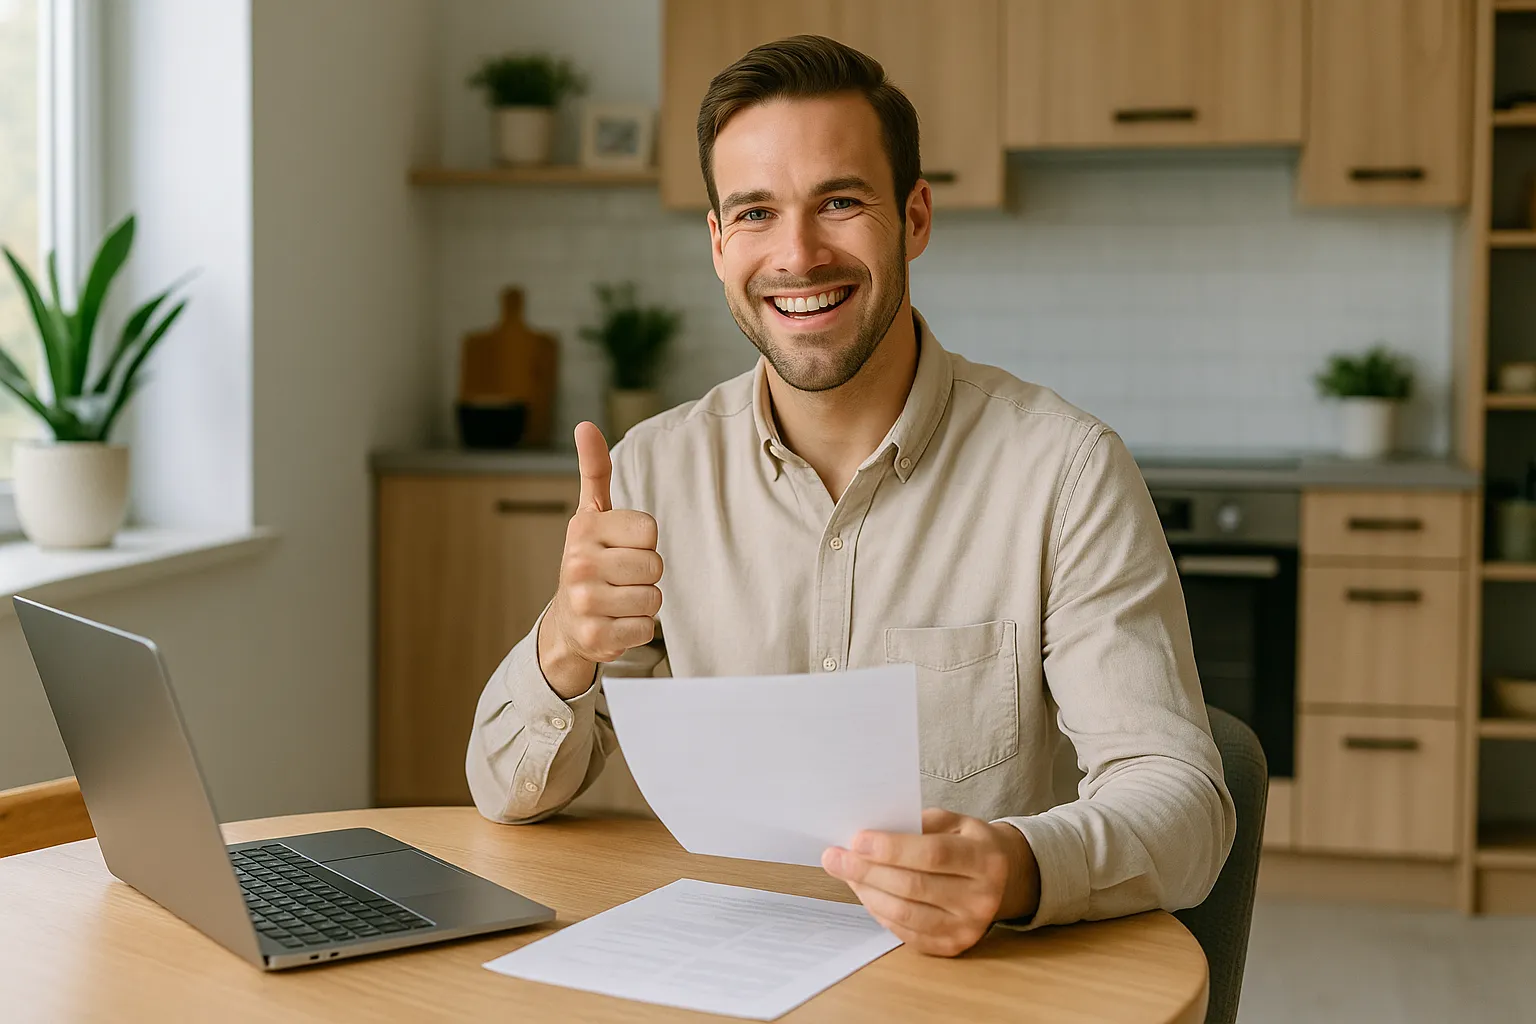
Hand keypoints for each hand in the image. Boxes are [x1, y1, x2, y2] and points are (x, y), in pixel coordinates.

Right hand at [537, 422, 662, 698]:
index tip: (622, 547)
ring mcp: (584, 602)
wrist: (567, 622)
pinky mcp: (595, 637)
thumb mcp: (591, 514)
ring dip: (644, 603)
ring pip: (654, 598)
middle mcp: (579, 563)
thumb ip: (594, 470)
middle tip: (621, 578)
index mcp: (584, 528)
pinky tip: (616, 623)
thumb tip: (586, 425)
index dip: (644, 542)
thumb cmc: (590, 561)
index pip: (649, 530)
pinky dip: (638, 629)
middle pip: (654, 565)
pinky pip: (646, 628)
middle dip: (646, 575)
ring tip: (618, 600)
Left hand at [821, 808, 1040, 956]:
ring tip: (845, 874)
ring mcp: (969, 927)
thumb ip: (917, 825)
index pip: (933, 854)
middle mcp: (982, 898)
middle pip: (914, 886)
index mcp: (986, 859)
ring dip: (868, 893)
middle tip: (835, 857)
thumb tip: (868, 836)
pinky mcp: (954, 946)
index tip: (857, 840)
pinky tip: (866, 893)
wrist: (1004, 878)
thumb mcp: (954, 822)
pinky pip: (907, 933)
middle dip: (867, 871)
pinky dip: (880, 913)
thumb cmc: (968, 844)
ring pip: (906, 914)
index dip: (892, 848)